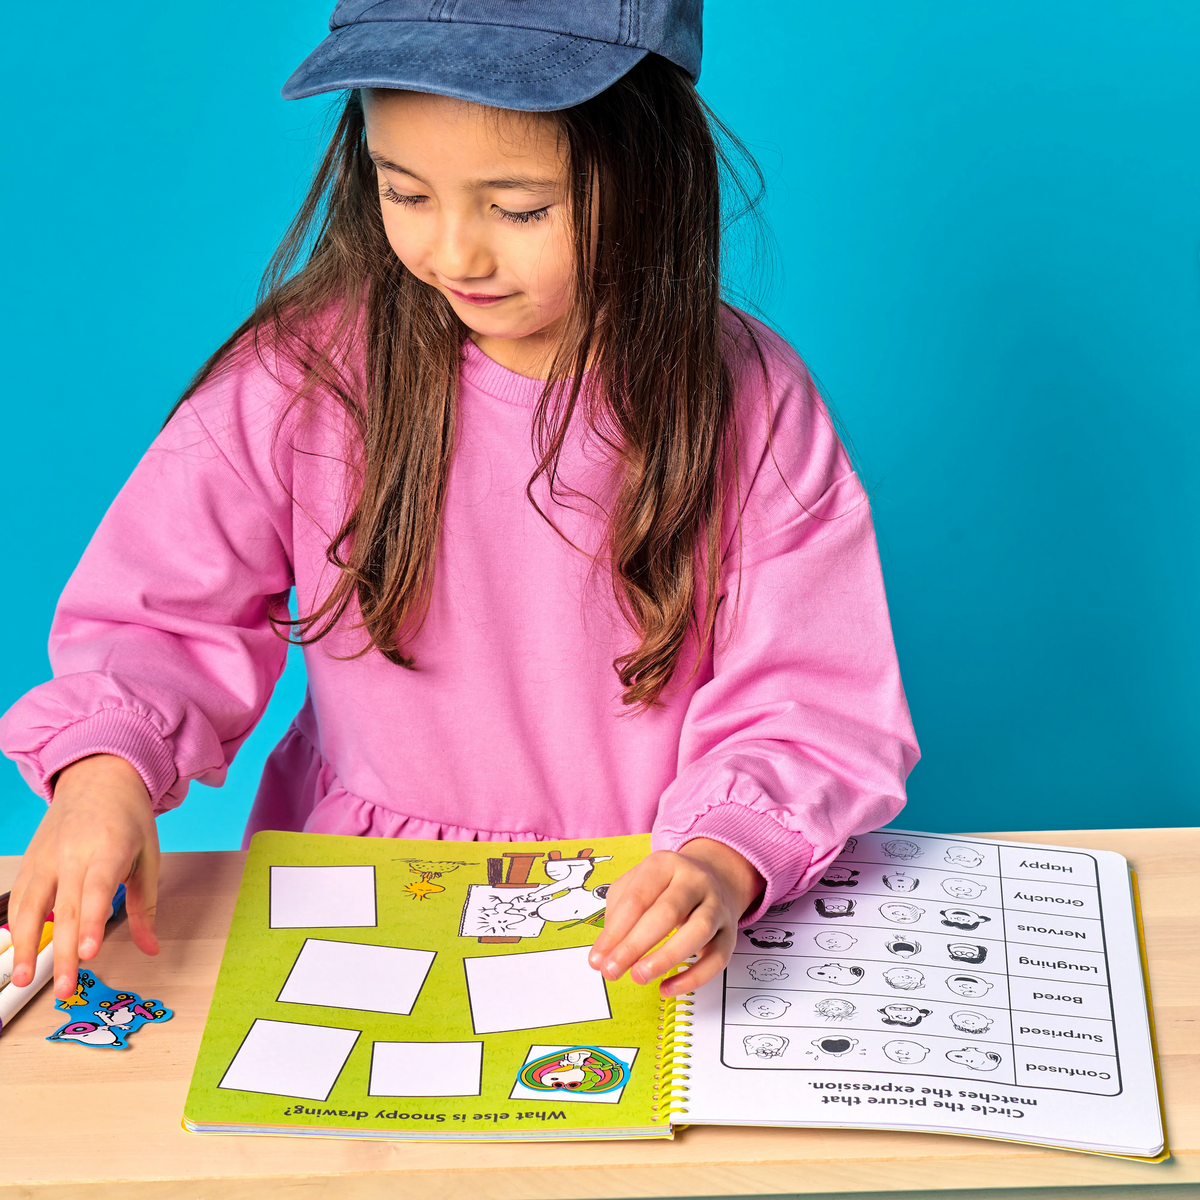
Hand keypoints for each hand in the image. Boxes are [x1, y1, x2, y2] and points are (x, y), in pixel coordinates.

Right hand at [8, 754, 160, 998]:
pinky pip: (20, 897)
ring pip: (32, 905)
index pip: (98, 890)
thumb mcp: (149, 856)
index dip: (93, 922)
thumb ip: (146, 907)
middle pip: (66, 908)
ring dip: (28, 944)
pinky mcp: (31, 861)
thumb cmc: (129, 819)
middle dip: (65, 951)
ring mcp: (47, 857)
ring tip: (26, 978)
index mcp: (110, 848)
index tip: (90, 952)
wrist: (99, 777)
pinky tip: (18, 952)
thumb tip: (151, 949)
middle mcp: (74, 853)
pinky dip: (17, 925)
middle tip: (67, 987)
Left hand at [588, 838, 762, 997]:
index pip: (637, 897)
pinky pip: (717, 958)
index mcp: (665, 864)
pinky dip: (693, 978)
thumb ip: (617, 914)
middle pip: (667, 912)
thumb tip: (604, 953)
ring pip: (698, 930)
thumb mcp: (636, 884)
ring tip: (639, 976)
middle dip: (635, 945)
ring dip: (666, 957)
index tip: (597, 959)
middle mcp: (694, 881)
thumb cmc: (665, 886)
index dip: (615, 931)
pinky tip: (667, 988)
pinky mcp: (729, 933)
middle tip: (612, 970)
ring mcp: (716, 906)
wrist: (714, 878)